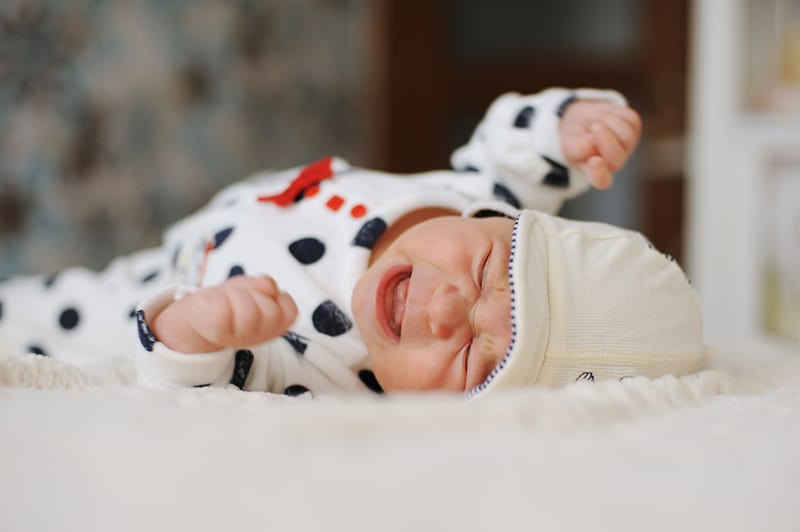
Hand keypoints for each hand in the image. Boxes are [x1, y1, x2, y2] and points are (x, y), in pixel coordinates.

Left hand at [151, 275, 297, 352]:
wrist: (199, 314)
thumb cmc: (230, 301)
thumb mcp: (253, 289)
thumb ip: (265, 286)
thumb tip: (267, 286)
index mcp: (272, 327)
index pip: (289, 311)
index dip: (276, 298)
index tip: (263, 296)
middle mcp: (257, 335)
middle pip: (270, 311)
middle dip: (255, 295)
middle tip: (242, 297)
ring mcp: (236, 335)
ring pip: (249, 308)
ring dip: (237, 294)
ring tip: (228, 298)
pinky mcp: (214, 327)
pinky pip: (223, 307)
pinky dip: (220, 297)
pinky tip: (217, 302)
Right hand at [559, 100, 641, 189]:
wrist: (584, 121)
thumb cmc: (576, 139)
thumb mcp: (569, 145)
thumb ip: (576, 148)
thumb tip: (590, 145)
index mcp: (596, 172)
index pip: (601, 180)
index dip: (599, 173)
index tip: (594, 161)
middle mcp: (614, 163)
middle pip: (616, 157)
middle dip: (605, 139)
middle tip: (594, 126)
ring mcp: (627, 146)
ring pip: (624, 134)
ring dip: (606, 122)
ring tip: (595, 122)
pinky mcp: (634, 129)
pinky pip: (629, 119)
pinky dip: (615, 113)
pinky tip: (606, 117)